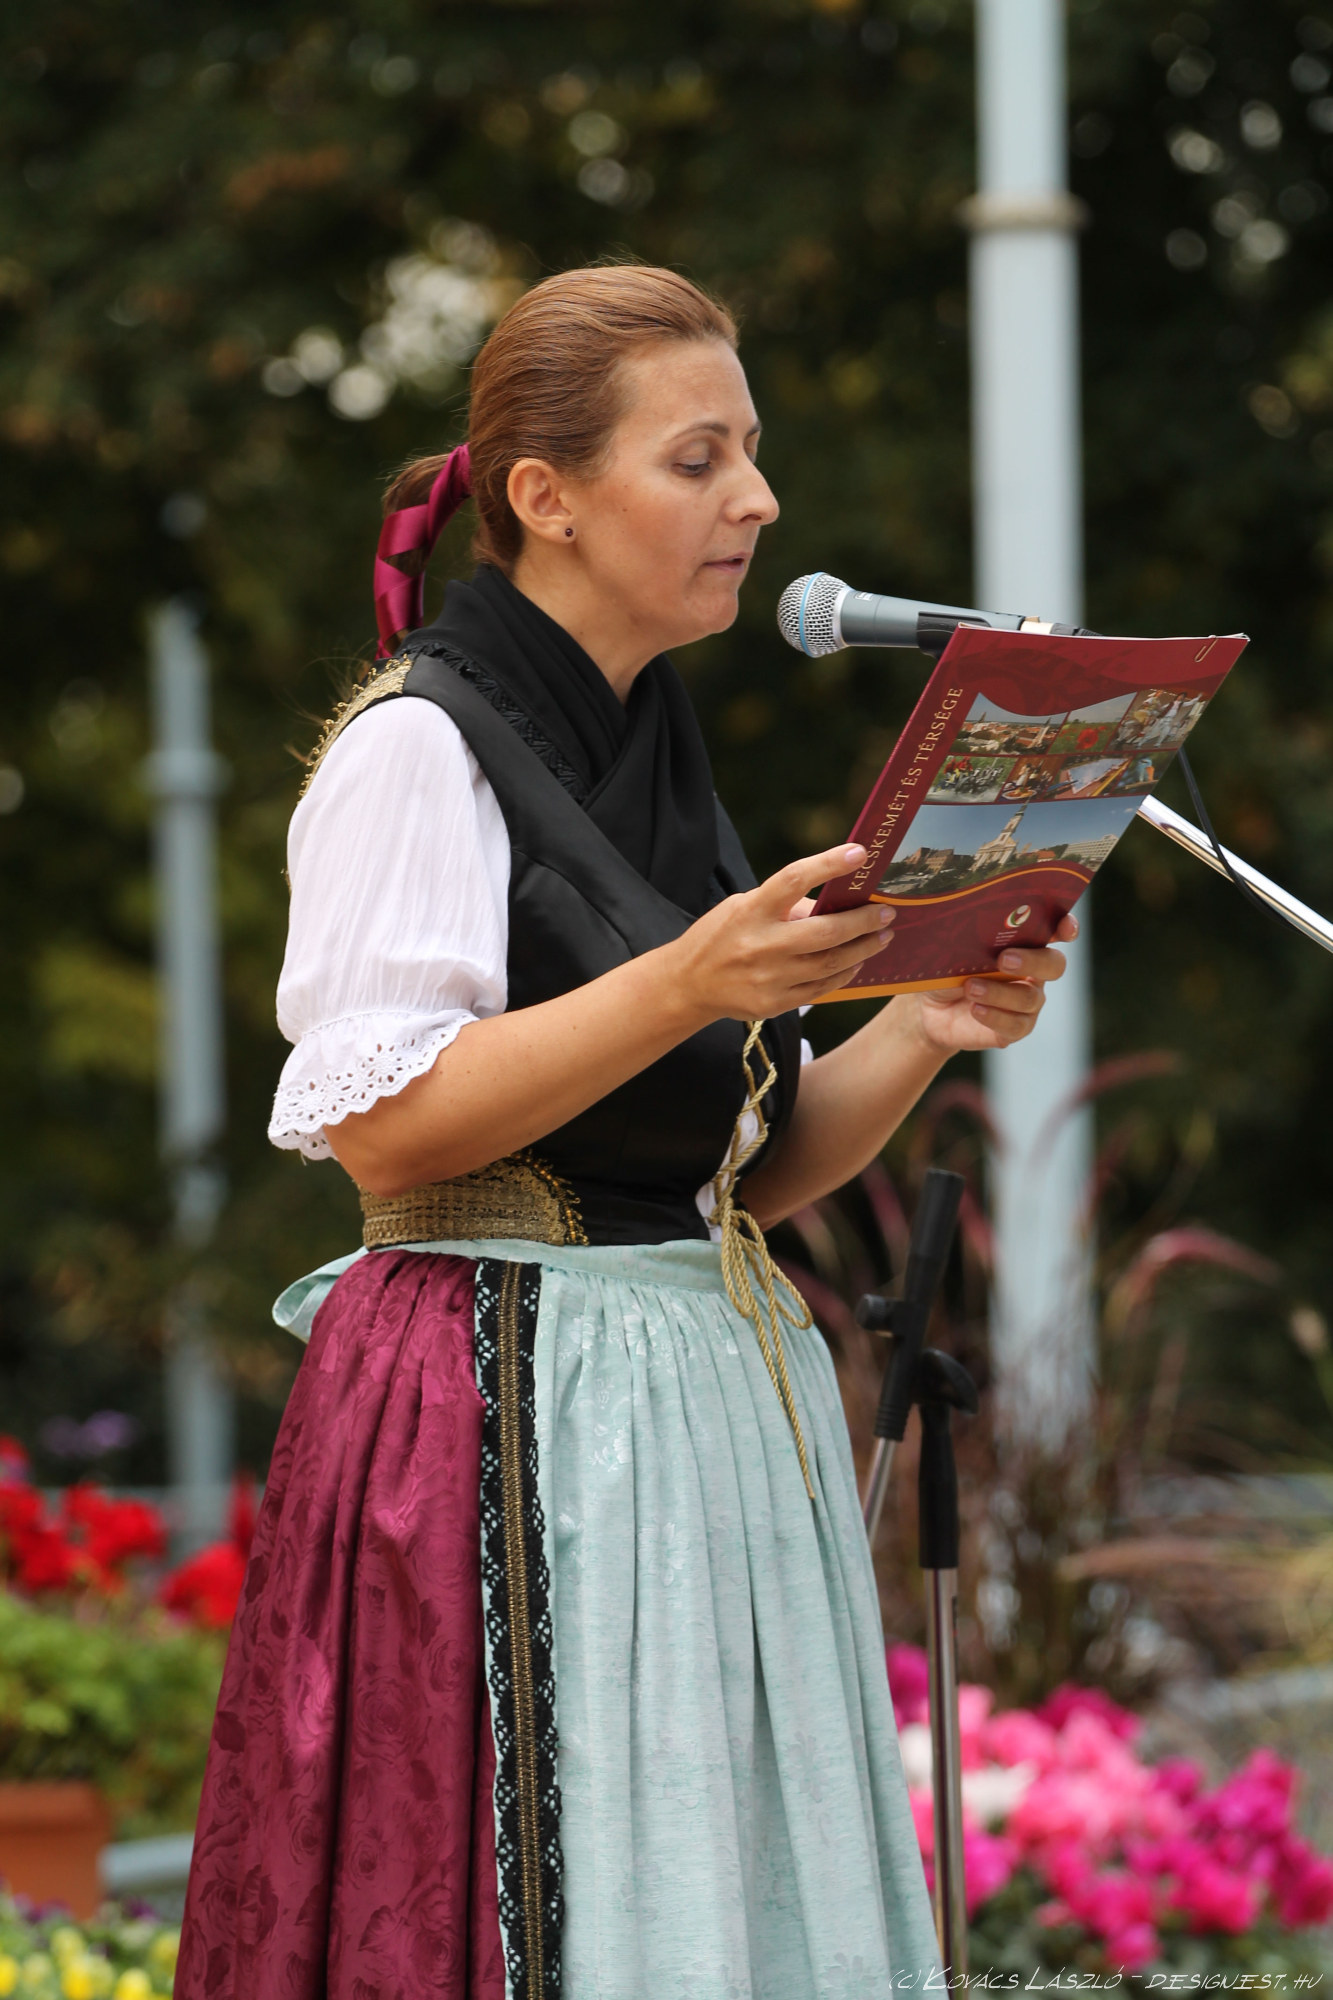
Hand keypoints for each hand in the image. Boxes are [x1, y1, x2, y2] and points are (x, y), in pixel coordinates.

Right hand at [669, 843, 896, 1020]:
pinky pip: (822, 988)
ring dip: (863, 948)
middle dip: (863, 921)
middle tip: (887, 912)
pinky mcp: (774, 1004)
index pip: (793, 880)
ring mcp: (768, 978)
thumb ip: (785, 905)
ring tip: (882, 936)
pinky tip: (857, 961)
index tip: (860, 854)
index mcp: (750, 911)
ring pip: (830, 963)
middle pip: (825, 932)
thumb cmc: (720, 936)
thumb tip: (835, 903)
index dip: (828, 864)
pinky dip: (845, 973)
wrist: (687, 984)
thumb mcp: (743, 908)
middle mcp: (760, 945)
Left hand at [908, 913, 1077, 1056]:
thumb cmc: (947, 969)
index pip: (1055, 930)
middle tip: (1003, 960)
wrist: (929, 1008)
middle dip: (1032, 961)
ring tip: (970, 988)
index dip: (1066, 928)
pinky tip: (976, 1009)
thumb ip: (971, 938)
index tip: (1065, 929)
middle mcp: (1033, 972)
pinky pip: (1016, 1025)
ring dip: (999, 992)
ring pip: (1030, 998)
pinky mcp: (1014, 1028)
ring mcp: (1027, 1001)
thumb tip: (975, 929)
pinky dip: (995, 1016)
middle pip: (1054, 965)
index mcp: (1024, 943)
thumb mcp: (953, 950)